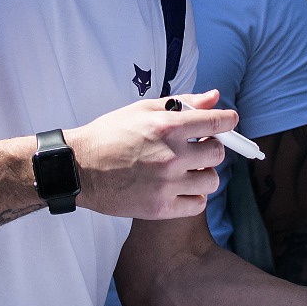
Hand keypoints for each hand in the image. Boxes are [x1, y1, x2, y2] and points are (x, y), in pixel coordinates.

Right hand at [65, 90, 237, 219]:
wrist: (78, 168)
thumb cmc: (109, 135)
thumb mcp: (143, 110)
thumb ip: (184, 103)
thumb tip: (215, 97)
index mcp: (168, 127)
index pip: (217, 123)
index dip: (228, 121)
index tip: (228, 123)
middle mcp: (172, 156)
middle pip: (218, 153)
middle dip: (211, 148)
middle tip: (197, 148)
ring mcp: (167, 184)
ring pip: (211, 180)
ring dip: (204, 174)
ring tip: (187, 170)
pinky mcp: (160, 207)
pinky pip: (197, 204)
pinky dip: (195, 197)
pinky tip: (182, 188)